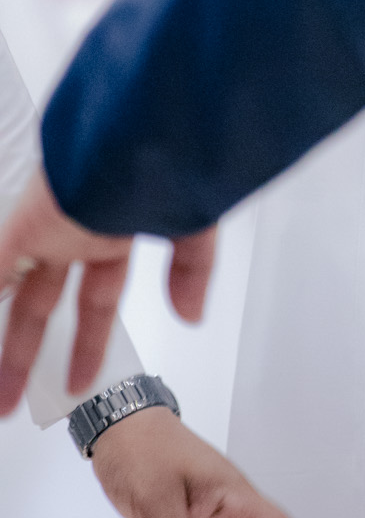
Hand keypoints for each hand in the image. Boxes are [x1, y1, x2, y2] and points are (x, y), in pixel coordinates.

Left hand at [0, 169, 216, 411]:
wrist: (160, 119)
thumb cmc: (179, 152)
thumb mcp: (192, 223)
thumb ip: (191, 267)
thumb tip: (190, 312)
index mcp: (113, 232)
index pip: (94, 298)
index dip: (88, 343)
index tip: (81, 379)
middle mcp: (77, 232)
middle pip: (44, 306)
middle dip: (29, 353)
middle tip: (12, 398)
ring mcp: (51, 227)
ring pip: (14, 295)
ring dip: (6, 345)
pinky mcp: (30, 219)